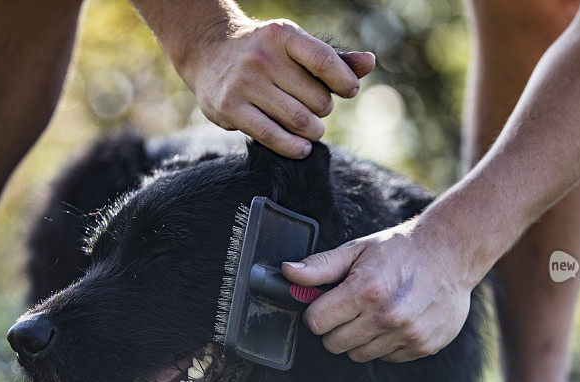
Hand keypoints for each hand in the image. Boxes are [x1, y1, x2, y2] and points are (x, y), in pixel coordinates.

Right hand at [178, 18, 374, 157]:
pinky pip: (272, 136)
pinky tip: (301, 148)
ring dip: (312, 131)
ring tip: (309, 128)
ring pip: (298, 120)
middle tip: (314, 107)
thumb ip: (334, 59)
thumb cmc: (265, 52)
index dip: (345, 81)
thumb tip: (370, 62)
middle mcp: (262, 57)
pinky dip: (292, 147)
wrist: (208, 51)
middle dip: (323, 109)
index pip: (324, 61)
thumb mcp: (296, 47)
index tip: (349, 90)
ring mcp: (244, 83)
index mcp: (282, 35)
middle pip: (316, 98)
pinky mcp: (231, 108)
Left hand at [281, 221, 475, 361]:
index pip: (316, 323)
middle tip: (351, 307)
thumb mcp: (357, 250)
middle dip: (335, 327)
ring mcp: (407, 334)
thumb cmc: (400, 249)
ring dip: (360, 338)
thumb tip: (288, 273)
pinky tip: (396, 320)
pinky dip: (386, 343)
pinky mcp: (423, 347)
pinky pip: (386, 357)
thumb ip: (320, 266)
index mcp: (366, 290)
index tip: (328, 303)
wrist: (451, 253)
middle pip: (333, 344)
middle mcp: (387, 316)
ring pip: (359, 355)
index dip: (317, 312)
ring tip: (375, 312)